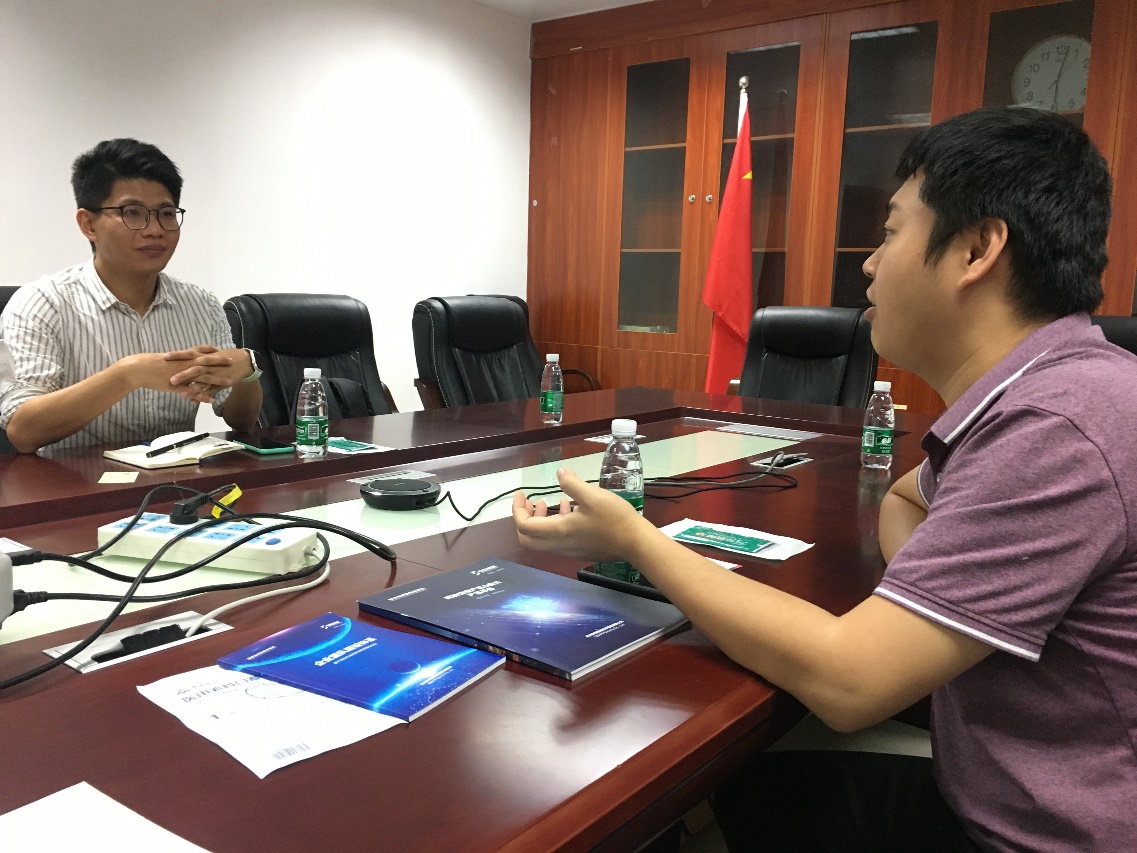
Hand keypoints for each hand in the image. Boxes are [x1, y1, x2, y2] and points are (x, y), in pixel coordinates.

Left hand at [165, 347, 251, 388]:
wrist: (243, 362)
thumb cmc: (224, 357)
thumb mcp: (210, 354)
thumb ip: (198, 356)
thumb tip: (184, 358)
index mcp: (204, 356)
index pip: (189, 353)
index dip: (177, 355)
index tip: (164, 356)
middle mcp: (209, 365)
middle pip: (194, 368)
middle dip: (183, 374)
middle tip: (170, 380)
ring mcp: (215, 374)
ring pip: (202, 381)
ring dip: (192, 388)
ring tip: (180, 394)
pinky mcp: (220, 382)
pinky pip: (210, 390)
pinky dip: (202, 396)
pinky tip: (193, 401)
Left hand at [512, 467, 649, 561]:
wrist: (636, 543)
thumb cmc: (614, 518)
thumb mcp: (592, 495)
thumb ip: (572, 483)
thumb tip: (560, 472)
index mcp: (558, 531)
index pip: (524, 526)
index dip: (517, 509)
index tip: (522, 494)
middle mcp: (560, 545)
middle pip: (528, 538)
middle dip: (525, 518)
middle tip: (531, 501)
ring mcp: (570, 550)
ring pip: (543, 540)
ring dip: (541, 520)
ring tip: (551, 501)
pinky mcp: (580, 550)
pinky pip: (558, 540)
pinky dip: (556, 524)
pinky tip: (571, 509)